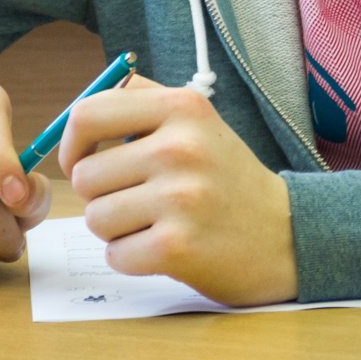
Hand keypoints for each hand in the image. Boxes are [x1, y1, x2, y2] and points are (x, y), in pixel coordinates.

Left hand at [57, 74, 296, 306]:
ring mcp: (181, 198)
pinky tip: (161, 248)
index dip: (72, 143)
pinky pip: (115, 254)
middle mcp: (180, 148)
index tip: (81, 161)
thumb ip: (138, 102)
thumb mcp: (195, 121)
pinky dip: (130, 257)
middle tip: (134, 200)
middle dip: (99, 195)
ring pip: (95, 217)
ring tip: (152, 223)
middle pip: (86, 175)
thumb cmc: (226, 177)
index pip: (87, 114)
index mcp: (181, 107)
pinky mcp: (178, 247)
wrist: (288, 234)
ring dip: (115, 229)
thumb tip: (73, 115)